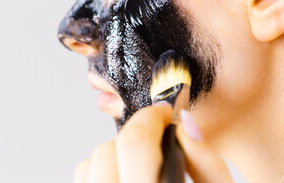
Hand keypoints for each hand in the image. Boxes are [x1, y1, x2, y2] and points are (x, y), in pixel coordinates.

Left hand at [73, 104, 233, 182]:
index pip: (136, 145)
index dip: (151, 117)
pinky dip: (102, 170)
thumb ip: (206, 162)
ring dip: (118, 153)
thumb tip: (184, 124)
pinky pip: (84, 180)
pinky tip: (125, 179)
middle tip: (157, 133)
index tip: (163, 114)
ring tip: (143, 163)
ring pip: (91, 164)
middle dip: (136, 133)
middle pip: (108, 150)